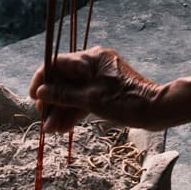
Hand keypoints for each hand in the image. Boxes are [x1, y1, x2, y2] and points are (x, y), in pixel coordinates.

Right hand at [29, 45, 171, 133]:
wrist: (157, 110)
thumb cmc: (126, 102)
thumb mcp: (91, 100)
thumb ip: (63, 95)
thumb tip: (41, 92)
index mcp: (90, 58)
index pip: (56, 63)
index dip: (41, 80)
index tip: (33, 98)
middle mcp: (93, 64)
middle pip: (64, 80)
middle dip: (52, 101)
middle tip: (44, 121)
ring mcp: (100, 78)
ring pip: (73, 92)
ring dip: (62, 110)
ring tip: (52, 131)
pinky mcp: (106, 91)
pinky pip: (84, 98)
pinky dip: (74, 111)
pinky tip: (64, 127)